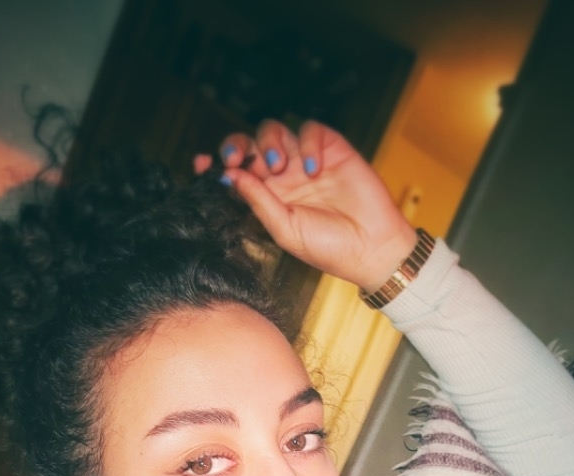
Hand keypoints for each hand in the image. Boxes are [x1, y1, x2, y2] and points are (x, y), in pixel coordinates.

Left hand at [194, 120, 417, 293]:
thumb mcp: (285, 230)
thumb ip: (258, 201)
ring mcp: (305, 161)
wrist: (371, 248)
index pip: (236, 173)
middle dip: (238, 146)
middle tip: (239, 159)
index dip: (217, 164)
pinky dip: (308, 142)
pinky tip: (315, 169)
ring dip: (270, 142)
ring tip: (280, 166)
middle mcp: (283, 177)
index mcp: (267, 198)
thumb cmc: (329, 249)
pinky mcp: (331, 148)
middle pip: (249, 145)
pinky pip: (310, 129)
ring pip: (275, 131)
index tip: (201, 164)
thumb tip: (230, 176)